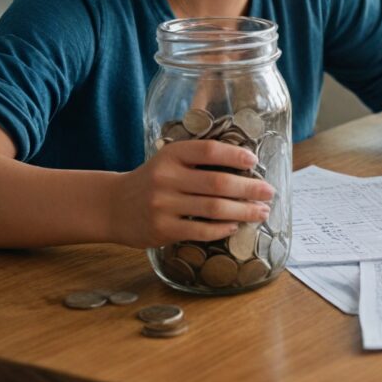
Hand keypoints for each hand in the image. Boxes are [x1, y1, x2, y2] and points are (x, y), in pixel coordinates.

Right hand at [110, 140, 275, 248]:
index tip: (254, 160)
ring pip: (214, 209)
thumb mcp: (169, 161)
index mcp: (171, 154)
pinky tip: (235, 226)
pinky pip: (201, 230)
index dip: (235, 154)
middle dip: (250, 188)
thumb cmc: (153, 180)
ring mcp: (163, 205)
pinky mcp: (162, 229)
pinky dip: (222, 229)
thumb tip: (246, 166)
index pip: (209, 150)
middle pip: (218, 183)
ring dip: (244, 211)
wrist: (112, 206)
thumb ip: (199, 160)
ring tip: (261, 212)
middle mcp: (166, 177)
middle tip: (269, 192)